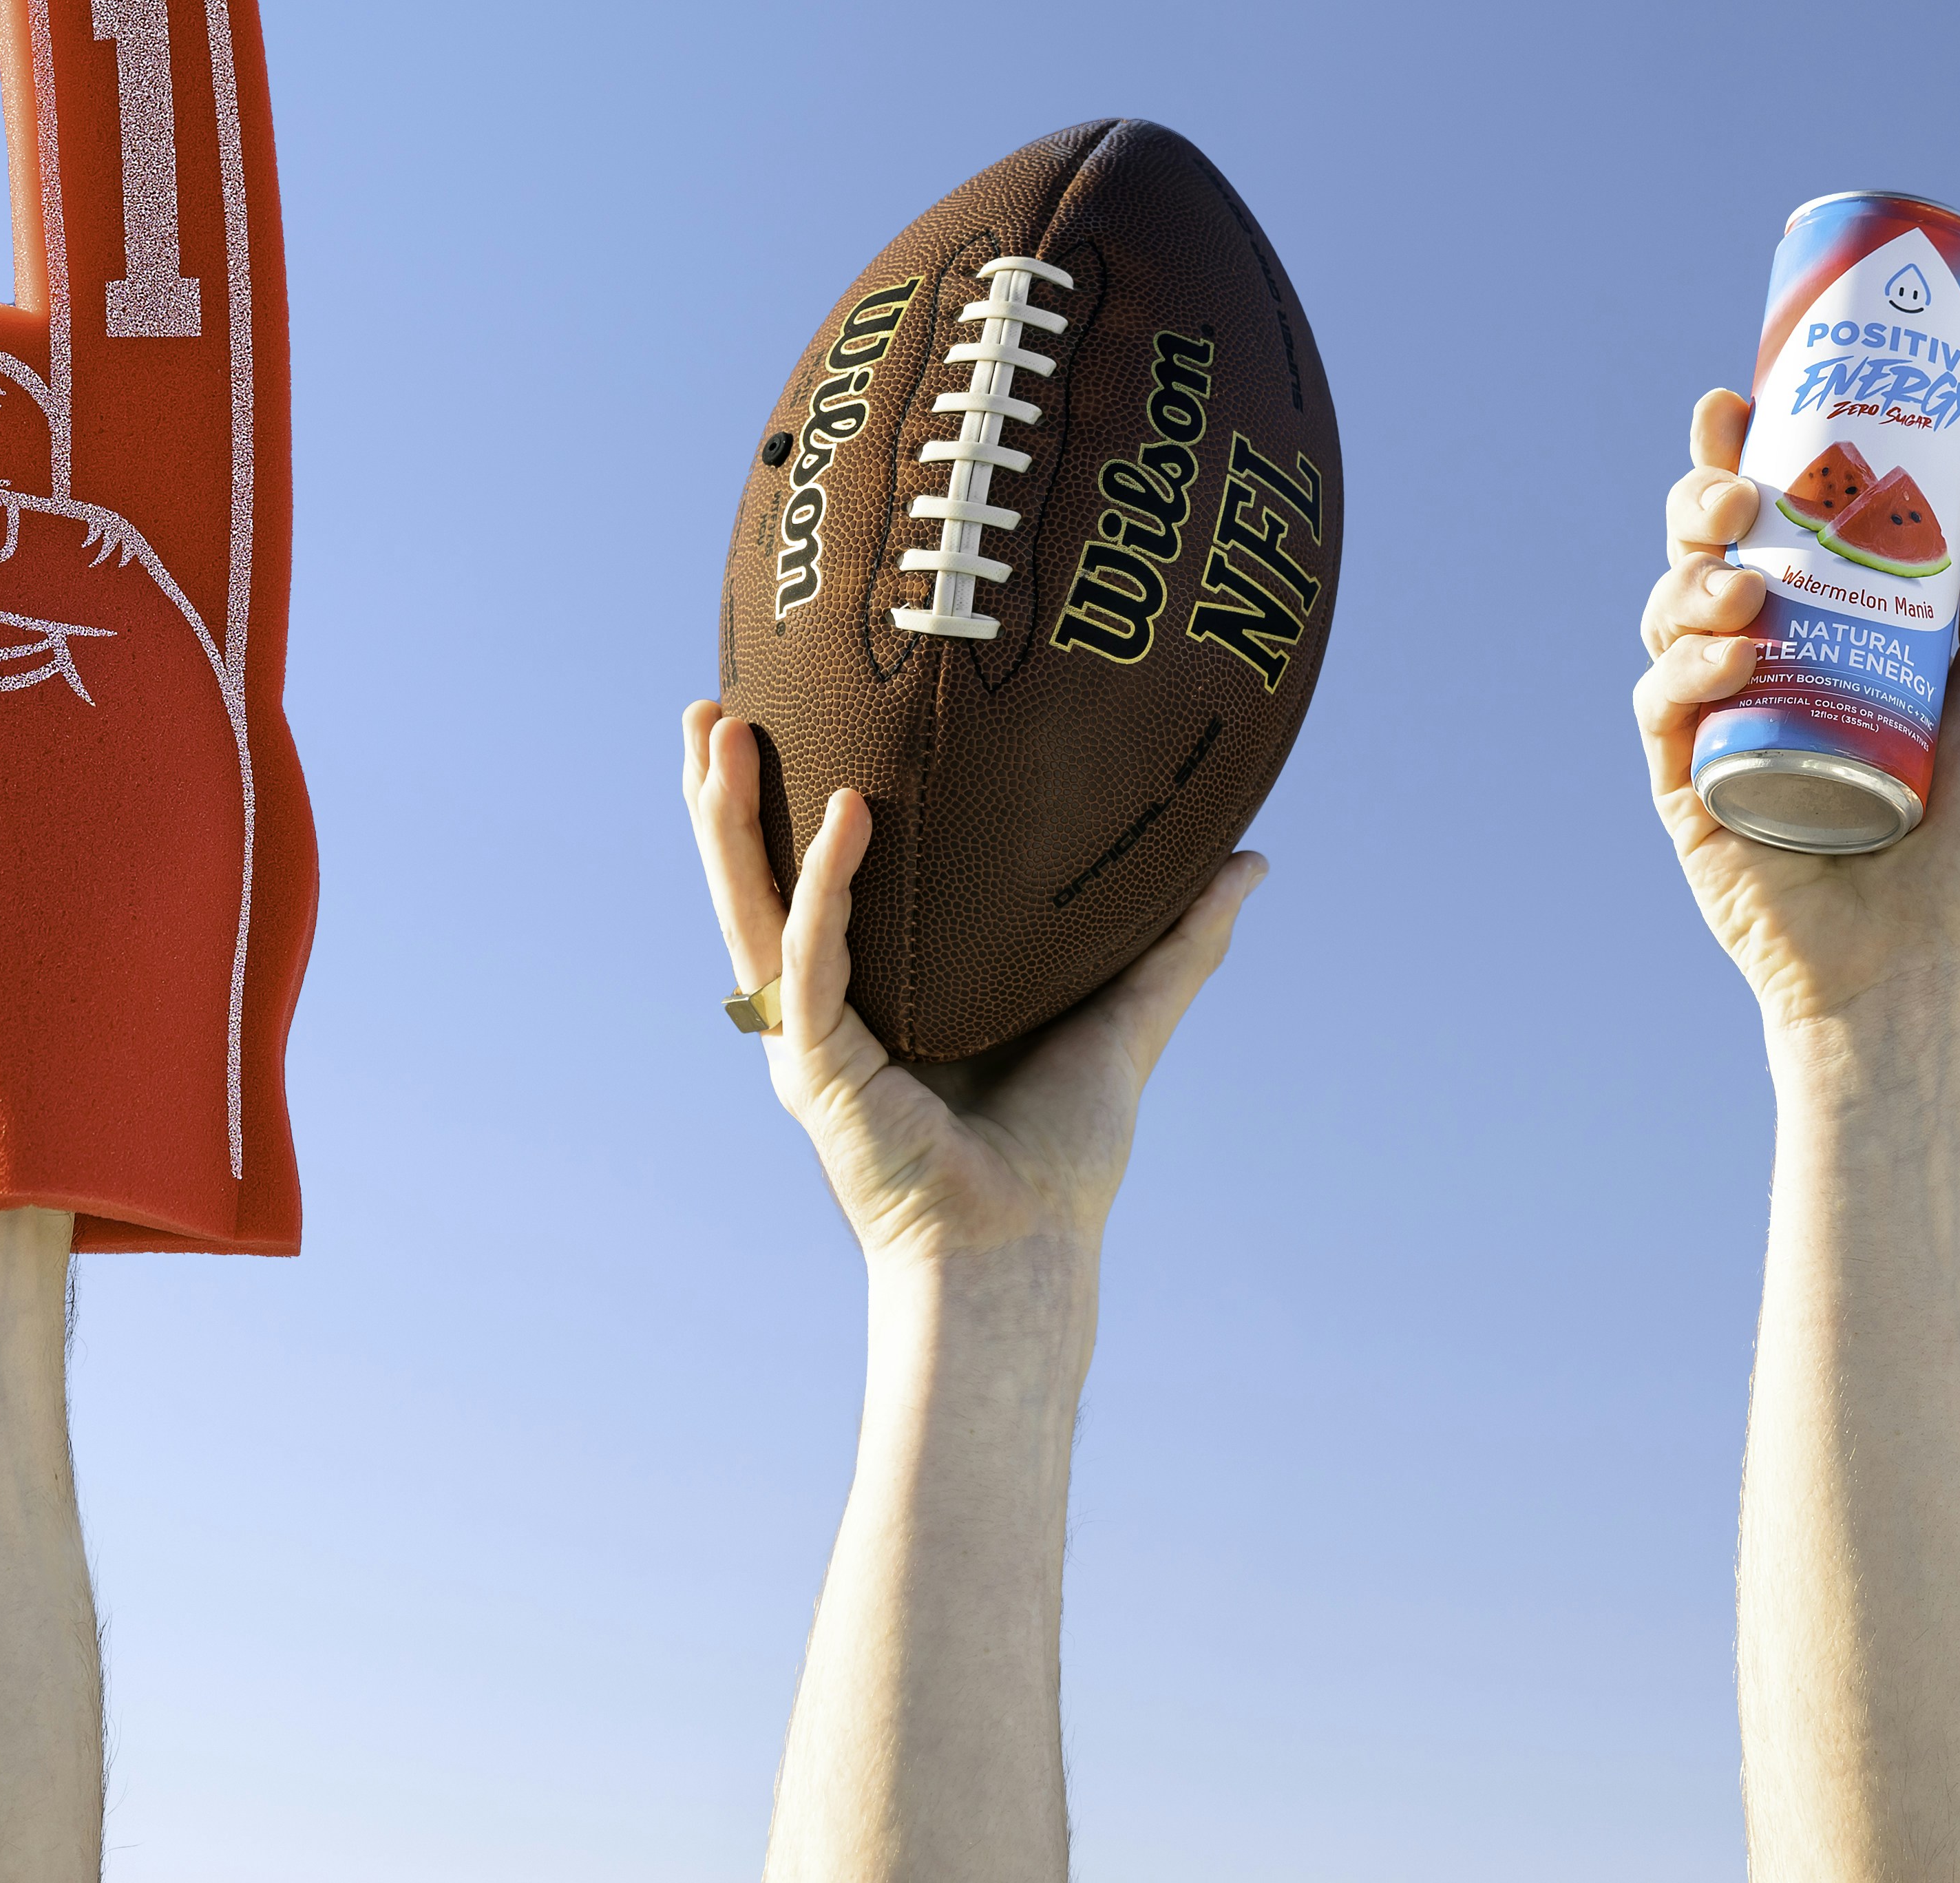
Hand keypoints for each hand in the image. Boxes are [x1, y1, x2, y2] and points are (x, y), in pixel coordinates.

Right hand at [683, 704, 1263, 1265]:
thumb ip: (1178, 941)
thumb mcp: (1126, 1022)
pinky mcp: (821, 1068)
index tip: (779, 719)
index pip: (810, 884)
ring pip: (750, 907)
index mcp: (872, 1000)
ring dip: (727, 819)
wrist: (1029, 1255)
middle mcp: (826, 1013)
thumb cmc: (1061, 1161)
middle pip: (754, 884)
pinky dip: (825, 884)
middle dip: (724, 797)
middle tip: (709, 704)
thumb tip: (1250, 860)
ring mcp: (813, 1040)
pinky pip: (813, 958)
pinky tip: (846, 811)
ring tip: (717, 726)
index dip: (785, 810)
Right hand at [1636, 389, 1959, 1024]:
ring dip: (1693, 579)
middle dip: (1699, 497)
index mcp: (1830, 627)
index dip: (1741, 452)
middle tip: (1734, 483)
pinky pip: (1661, 702)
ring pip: (1670, 613)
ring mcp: (1718, 720)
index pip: (1771, 520)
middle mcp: (1765, 662)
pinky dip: (1686, 668)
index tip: (1739, 395)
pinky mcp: (1685, 784)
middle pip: (1703, 551)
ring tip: (1744, 582)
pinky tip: (1732, 660)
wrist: (1932, 961)